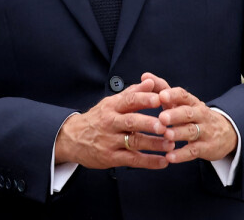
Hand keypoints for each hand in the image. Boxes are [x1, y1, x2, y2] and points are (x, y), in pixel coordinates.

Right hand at [54, 74, 174, 169]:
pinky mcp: (111, 158)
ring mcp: (110, 141)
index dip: (143, 99)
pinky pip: (133, 160)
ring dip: (153, 144)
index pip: (128, 100)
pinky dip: (149, 162)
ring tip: (170, 144)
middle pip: (131, 121)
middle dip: (148, 123)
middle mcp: (110, 123)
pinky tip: (163, 161)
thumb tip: (151, 82)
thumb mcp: (111, 103)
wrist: (72, 138)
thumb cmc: (97, 119)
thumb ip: (132, 93)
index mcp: (112, 106)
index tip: (158, 98)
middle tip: (164, 125)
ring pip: (134, 142)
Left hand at [153, 79, 237, 163]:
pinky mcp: (206, 148)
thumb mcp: (181, 102)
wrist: (226, 133)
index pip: (183, 95)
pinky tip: (169, 157)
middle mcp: (200, 114)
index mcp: (192, 102)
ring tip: (165, 135)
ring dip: (178, 133)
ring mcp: (205, 131)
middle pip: (188, 113)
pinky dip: (181, 155)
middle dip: (175, 115)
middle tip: (161, 117)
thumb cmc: (194, 115)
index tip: (161, 96)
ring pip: (191, 131)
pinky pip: (194, 151)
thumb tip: (144, 76)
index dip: (173, 95)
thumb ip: (162, 88)